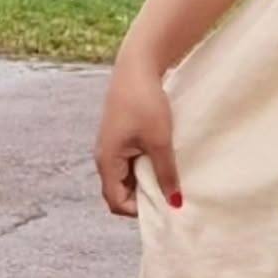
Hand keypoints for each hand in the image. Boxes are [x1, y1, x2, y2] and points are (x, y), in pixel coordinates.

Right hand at [94, 53, 181, 216]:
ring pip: (125, 179)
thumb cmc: (146, 102)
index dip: (138, 211)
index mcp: (107, 160)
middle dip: (142, 200)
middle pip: (119, 193)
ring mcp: (111, 147)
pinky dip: (144, 170)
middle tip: (168, 197)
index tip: (163, 206)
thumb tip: (174, 203)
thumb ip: (166, 174)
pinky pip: (129, 165)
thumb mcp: (160, 142)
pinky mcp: (119, 138)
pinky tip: (162, 165)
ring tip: (168, 181)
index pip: (116, 202)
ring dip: (144, 184)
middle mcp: (103, 156)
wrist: (137, 65)